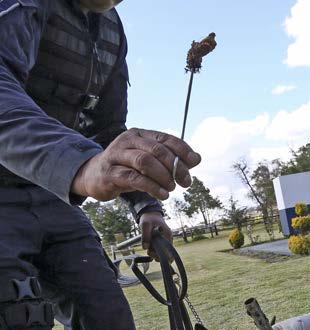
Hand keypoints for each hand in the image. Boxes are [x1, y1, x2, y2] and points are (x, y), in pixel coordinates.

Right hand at [71, 128, 200, 200]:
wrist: (93, 176)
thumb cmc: (126, 167)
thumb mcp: (148, 161)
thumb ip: (170, 159)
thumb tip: (196, 159)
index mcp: (139, 135)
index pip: (165, 138)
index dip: (182, 149)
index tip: (194, 162)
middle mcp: (127, 141)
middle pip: (157, 150)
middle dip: (175, 166)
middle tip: (186, 181)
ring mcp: (116, 156)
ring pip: (145, 162)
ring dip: (163, 176)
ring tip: (171, 188)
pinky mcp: (110, 173)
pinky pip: (134, 178)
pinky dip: (152, 187)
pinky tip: (162, 195)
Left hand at [139, 212, 171, 260]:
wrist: (150, 214)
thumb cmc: (149, 218)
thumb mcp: (145, 224)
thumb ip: (145, 235)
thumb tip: (145, 247)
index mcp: (167, 234)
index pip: (168, 250)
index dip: (160, 254)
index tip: (151, 252)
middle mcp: (168, 238)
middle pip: (166, 253)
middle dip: (157, 254)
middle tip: (148, 252)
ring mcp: (165, 240)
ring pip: (163, 252)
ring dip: (155, 253)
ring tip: (148, 250)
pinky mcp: (161, 241)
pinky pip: (160, 249)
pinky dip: (155, 251)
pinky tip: (149, 249)